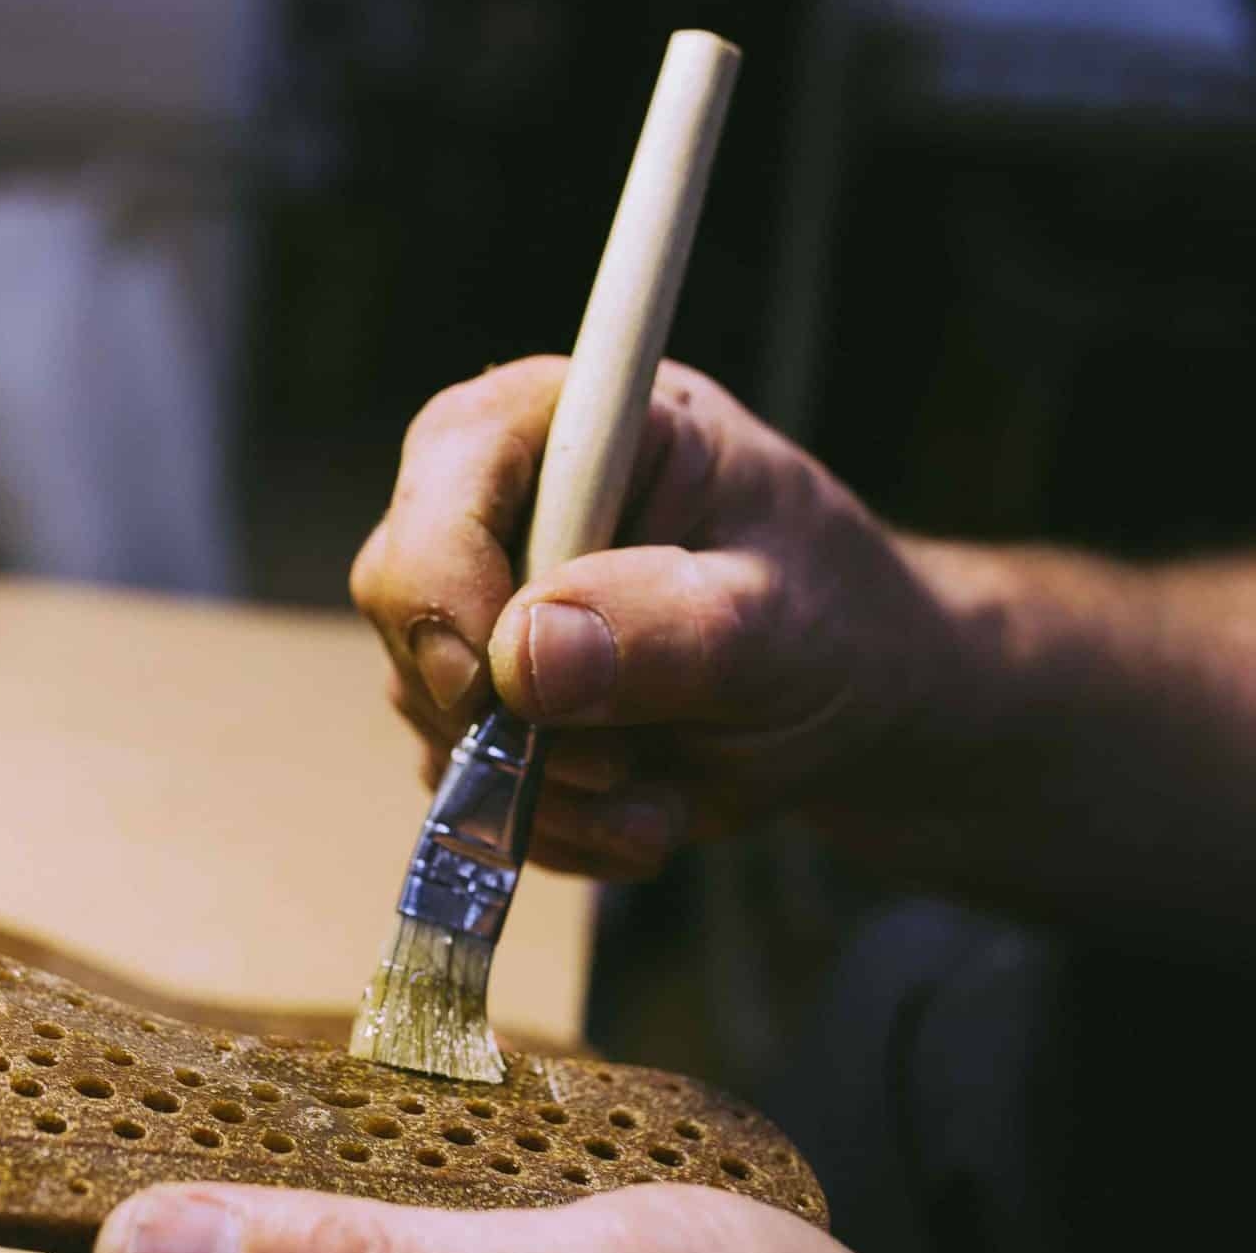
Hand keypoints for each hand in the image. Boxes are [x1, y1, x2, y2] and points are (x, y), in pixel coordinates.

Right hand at [352, 357, 964, 878]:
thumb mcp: (781, 624)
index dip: (447, 581)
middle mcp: (501, 503)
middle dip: (503, 713)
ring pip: (430, 710)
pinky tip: (642, 807)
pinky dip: (554, 825)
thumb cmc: (829, 620)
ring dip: (544, 787)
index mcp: (571, 424)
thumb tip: (525, 656)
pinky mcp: (483, 702)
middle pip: (406, 599)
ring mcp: (480, 607)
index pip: (450, 469)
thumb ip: (665, 627)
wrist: (850, 703)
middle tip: (617, 767)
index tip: (500, 686)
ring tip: (661, 792)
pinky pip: (465, 786)